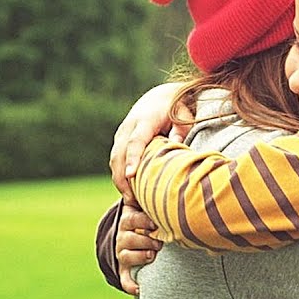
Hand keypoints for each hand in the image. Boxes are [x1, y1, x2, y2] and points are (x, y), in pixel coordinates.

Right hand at [109, 82, 190, 202]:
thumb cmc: (176, 109)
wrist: (158, 98)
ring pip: (114, 160)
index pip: (135, 141)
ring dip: (119, 180)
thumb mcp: (184, 117)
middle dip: (122, 177)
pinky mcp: (119, 141)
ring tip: (131, 200)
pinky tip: (129, 191)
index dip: (132, 158)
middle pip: (119, 154)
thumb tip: (175, 149)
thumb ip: (180, 132)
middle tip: (133, 199)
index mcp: (144, 121)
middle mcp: (128, 127)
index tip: (131, 174)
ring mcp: (121, 134)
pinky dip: (119, 176)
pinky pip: (115, 161)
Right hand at [116, 204, 161, 295]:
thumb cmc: (156, 218)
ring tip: (153, 255)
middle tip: (158, 242)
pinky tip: (139, 289)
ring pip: (126, 255)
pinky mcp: (126, 269)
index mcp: (130, 218)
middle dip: (144, 239)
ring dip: (140, 256)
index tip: (154, 223)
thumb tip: (182, 181)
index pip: (131, 218)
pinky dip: (130, 285)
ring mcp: (123, 252)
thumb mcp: (154, 206)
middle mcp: (124, 235)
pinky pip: (125, 278)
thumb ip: (160, 198)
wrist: (145, 235)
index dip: (142, 221)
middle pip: (127, 237)